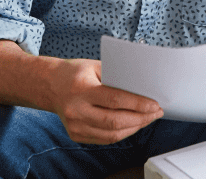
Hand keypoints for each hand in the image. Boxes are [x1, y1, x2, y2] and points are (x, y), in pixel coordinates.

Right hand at [49, 58, 163, 144]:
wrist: (50, 85)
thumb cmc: (76, 73)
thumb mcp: (95, 66)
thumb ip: (117, 77)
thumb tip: (143, 88)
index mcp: (82, 90)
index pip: (115, 100)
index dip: (138, 104)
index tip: (155, 104)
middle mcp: (76, 110)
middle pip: (114, 121)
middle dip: (141, 118)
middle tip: (156, 113)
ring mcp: (74, 126)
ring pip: (111, 134)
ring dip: (134, 128)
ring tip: (147, 119)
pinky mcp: (75, 135)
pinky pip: (103, 139)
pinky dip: (121, 133)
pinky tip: (132, 125)